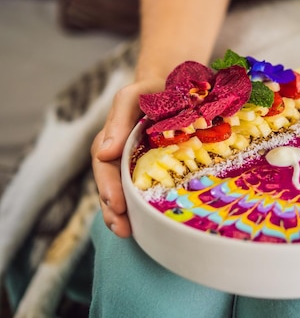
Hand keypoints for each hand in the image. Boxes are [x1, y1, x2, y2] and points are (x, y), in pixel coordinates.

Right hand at [91, 78, 163, 237]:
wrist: (177, 84)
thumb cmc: (153, 89)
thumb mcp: (133, 96)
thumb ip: (118, 119)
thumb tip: (104, 153)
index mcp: (113, 138)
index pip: (105, 167)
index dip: (108, 187)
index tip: (116, 204)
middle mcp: (121, 154)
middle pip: (111, 185)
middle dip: (113, 209)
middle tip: (122, 228)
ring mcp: (136, 161)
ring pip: (124, 192)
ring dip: (123, 214)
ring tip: (129, 233)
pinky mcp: (155, 167)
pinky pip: (145, 189)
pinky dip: (143, 206)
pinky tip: (149, 224)